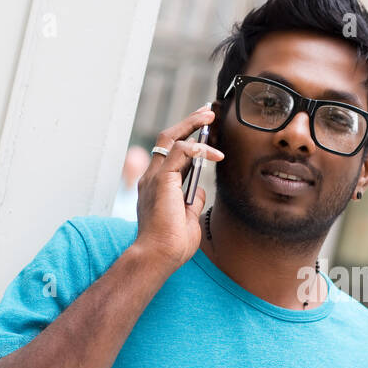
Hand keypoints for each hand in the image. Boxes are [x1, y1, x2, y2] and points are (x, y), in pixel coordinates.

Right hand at [131, 105, 219, 272]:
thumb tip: (199, 188)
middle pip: (168, 138)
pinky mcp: (162, 180)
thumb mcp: (188, 217)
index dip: (188, 138)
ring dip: (192, 125)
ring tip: (210, 116)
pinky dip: (197, 148)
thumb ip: (192, 200)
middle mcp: (152, 177)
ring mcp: (154, 177)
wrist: (159, 256)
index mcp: (157, 185)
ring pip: (171, 138)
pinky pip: (178, 152)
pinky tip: (214, 153)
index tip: (205, 127)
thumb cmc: (172, 244)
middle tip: (208, 111)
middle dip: (189, 122)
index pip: (172, 153)